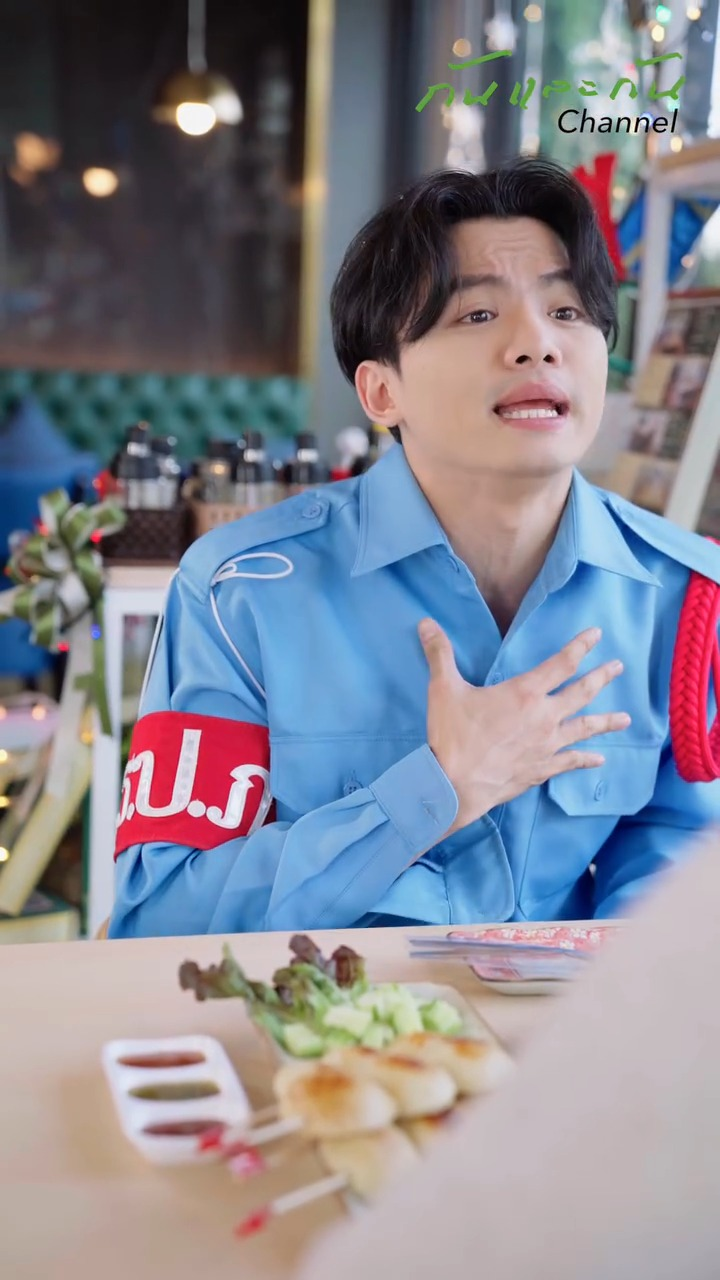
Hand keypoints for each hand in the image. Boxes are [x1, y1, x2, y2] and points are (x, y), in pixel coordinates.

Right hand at [418, 620, 629, 835]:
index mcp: (524, 692)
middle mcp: (544, 716)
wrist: (455, 784)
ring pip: (584, 728)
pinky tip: (599, 760)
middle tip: (619, 667)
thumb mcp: (443, 689)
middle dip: (602, 677)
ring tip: (626, 718)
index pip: (561, 663)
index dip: (581, 646)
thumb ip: (439, 654)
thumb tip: (426, 623)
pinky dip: (586, 760)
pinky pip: (570, 762)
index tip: (596, 634)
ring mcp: (547, 745)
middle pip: (582, 692)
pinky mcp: (542, 769)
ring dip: (606, 722)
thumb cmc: (452, 736)